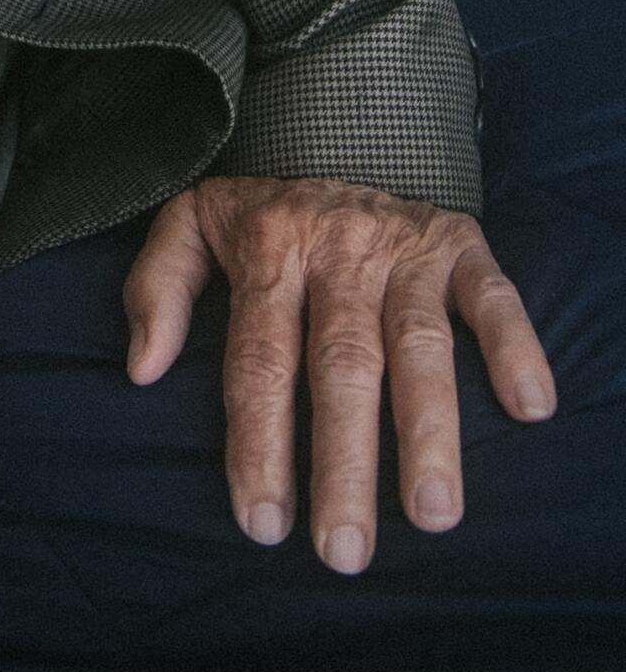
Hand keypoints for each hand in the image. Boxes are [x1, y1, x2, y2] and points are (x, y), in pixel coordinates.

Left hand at [124, 174, 554, 571]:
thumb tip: (143, 368)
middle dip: (343, 463)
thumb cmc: (261, 205)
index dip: (259, 444)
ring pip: (419, 347)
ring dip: (428, 431)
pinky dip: (513, 346)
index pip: (260, 359)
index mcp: (268, 251)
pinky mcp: (458, 242)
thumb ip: (158, 287)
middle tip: (344, 551)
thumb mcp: (190, 220)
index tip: (262, 523)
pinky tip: (528, 407)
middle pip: (342, 366)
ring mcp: (402, 249)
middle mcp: (337, 251)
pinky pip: (491, 295)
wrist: (334, 121)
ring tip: (432, 513)